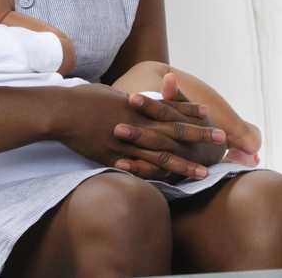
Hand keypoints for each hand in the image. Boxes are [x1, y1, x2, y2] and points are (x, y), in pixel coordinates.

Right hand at [57, 83, 226, 180]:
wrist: (60, 110)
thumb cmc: (84, 97)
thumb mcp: (112, 94)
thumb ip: (130, 102)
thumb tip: (139, 101)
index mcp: (138, 107)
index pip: (171, 110)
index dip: (191, 114)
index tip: (210, 116)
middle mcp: (136, 125)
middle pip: (173, 133)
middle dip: (198, 138)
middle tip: (222, 141)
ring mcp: (125, 143)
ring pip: (160, 157)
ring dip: (183, 166)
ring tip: (203, 173)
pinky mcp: (111, 157)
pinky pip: (136, 170)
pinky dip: (154, 178)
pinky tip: (169, 187)